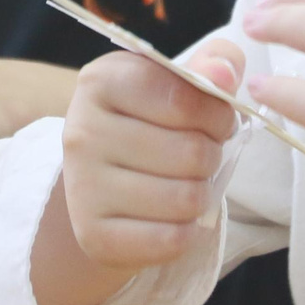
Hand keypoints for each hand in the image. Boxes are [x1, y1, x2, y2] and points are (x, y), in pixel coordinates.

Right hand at [55, 40, 243, 273]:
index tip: (217, 120)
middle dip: (211, 157)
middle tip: (198, 156)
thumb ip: (212, 64)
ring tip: (185, 184)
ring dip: (201, 195)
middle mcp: (81, 131)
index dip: (218, 114)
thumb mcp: (178, 81)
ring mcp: (82, 186)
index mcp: (100, 80)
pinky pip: (172, 240)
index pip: (185, 97)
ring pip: (186, 198)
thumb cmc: (152, 122)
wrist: (104, 181)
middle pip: (192, 153)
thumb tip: (224, 73)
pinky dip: (187, 232)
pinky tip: (172, 217)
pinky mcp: (93, 235)